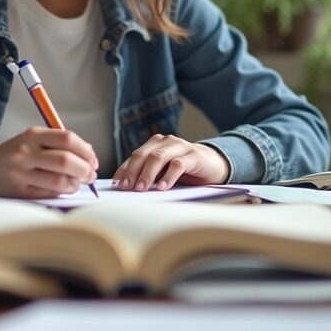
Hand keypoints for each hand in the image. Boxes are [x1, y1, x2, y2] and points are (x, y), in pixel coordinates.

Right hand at [0, 127, 97, 197]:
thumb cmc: (16, 152)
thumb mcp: (33, 139)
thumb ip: (59, 143)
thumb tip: (90, 155)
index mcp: (32, 135)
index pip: (68, 139)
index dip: (86, 151)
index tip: (92, 159)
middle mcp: (26, 152)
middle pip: (66, 161)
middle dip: (85, 170)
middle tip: (90, 174)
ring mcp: (22, 173)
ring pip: (60, 181)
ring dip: (75, 184)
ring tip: (76, 182)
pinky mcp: (20, 192)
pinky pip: (50, 193)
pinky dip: (62, 192)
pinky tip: (63, 188)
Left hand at [112, 134, 228, 190]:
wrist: (213, 163)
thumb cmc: (184, 169)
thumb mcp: (163, 171)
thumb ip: (148, 173)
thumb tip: (127, 186)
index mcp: (155, 144)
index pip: (135, 155)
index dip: (124, 169)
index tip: (117, 184)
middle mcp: (166, 142)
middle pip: (144, 154)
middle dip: (133, 171)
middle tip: (127, 187)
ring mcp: (181, 147)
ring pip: (159, 157)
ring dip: (148, 173)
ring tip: (142, 188)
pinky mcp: (194, 156)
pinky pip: (178, 164)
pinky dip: (168, 176)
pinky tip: (162, 187)